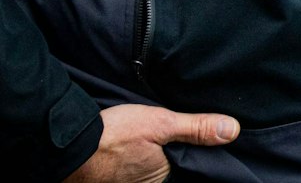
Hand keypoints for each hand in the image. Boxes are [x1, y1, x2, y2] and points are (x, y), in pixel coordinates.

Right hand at [63, 104, 238, 182]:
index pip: (189, 166)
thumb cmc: (113, 136)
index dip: (193, 153)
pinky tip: (133, 145)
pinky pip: (133, 168)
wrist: (67, 144)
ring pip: (151, 167)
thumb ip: (196, 129)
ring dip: (153, 155)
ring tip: (149, 138)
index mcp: (164, 176)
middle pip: (170, 167)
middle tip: (169, 134)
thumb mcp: (161, 123)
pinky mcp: (112, 177)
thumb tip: (233, 130)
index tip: (193, 139)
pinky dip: (136, 157)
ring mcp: (128, 182)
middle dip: (173, 154)